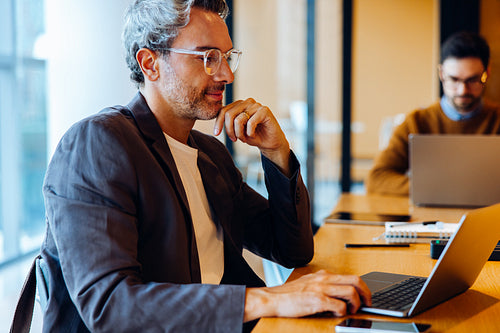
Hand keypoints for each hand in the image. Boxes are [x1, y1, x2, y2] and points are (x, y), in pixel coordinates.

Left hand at [214, 98, 290, 174]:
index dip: (218, 122)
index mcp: (239, 105)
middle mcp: (247, 102)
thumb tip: (217, 124)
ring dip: (239, 133)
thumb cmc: (254, 136)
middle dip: (229, 130)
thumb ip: (228, 125)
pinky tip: (253, 135)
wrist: (270, 143)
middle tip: (234, 139)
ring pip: (238, 119)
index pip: (223, 110)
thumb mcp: (237, 131)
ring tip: (244, 139)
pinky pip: (250, 122)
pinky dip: (249, 133)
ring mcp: (256, 105)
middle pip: (229, 114)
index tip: (216, 133)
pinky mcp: (264, 110)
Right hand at [243, 270, 371, 321]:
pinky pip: (339, 306)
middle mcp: (324, 279)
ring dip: (356, 304)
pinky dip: (342, 312)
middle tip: (367, 304)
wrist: (272, 299)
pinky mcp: (316, 300)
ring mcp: (320, 289)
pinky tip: (336, 314)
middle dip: (366, 293)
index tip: (365, 297)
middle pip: (355, 280)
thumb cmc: (288, 295)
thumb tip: (339, 294)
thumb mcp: (308, 284)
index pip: (350, 276)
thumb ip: (323, 285)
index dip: (362, 287)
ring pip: (350, 292)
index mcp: (323, 275)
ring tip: (351, 310)